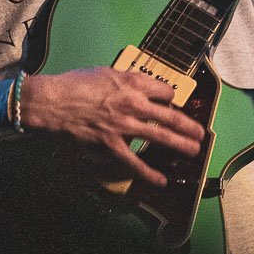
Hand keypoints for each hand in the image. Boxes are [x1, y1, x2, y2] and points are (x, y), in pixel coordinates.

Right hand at [19, 67, 204, 186]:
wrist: (53, 101)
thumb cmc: (75, 83)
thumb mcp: (106, 73)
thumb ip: (125, 81)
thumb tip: (136, 86)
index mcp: (133, 82)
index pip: (165, 91)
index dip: (171, 98)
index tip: (172, 104)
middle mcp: (134, 102)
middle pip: (171, 115)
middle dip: (188, 126)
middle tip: (200, 132)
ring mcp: (125, 125)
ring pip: (161, 136)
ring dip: (181, 144)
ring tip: (194, 150)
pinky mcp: (112, 143)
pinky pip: (134, 161)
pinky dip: (149, 172)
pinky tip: (162, 180)